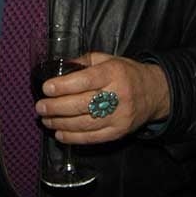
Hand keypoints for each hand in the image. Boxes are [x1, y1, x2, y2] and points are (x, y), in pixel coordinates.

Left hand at [35, 53, 169, 143]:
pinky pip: (93, 138)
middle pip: (81, 104)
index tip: (46, 88)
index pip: (85, 80)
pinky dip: (73, 137)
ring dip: (61, 123)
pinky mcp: (118, 132)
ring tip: (46, 120)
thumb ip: (84, 62)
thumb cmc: (126, 73)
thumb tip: (59, 69)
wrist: (155, 93)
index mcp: (113, 73)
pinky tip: (60, 134)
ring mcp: (119, 116)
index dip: (63, 86)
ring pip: (84, 123)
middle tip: (40, 107)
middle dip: (56, 107)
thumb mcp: (108, 59)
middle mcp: (117, 95)